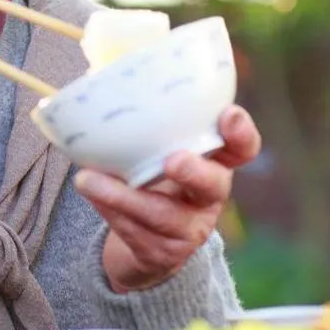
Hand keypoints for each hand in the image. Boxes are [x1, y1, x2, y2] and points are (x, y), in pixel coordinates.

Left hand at [74, 105, 261, 292]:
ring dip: (123, 196)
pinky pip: (135, 233)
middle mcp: (209, 196)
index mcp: (213, 162)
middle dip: (194, 171)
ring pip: (162, 214)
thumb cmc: (146, 178)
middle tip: (172, 161)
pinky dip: (108, 210)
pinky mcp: (164, 253)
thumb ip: (141, 121)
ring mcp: (190, 229)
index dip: (241, 134)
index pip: (241, 148)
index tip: (229, 115)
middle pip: (213, 185)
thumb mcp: (153, 149)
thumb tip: (95, 77)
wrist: (141, 244)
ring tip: (88, 180)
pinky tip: (90, 192)